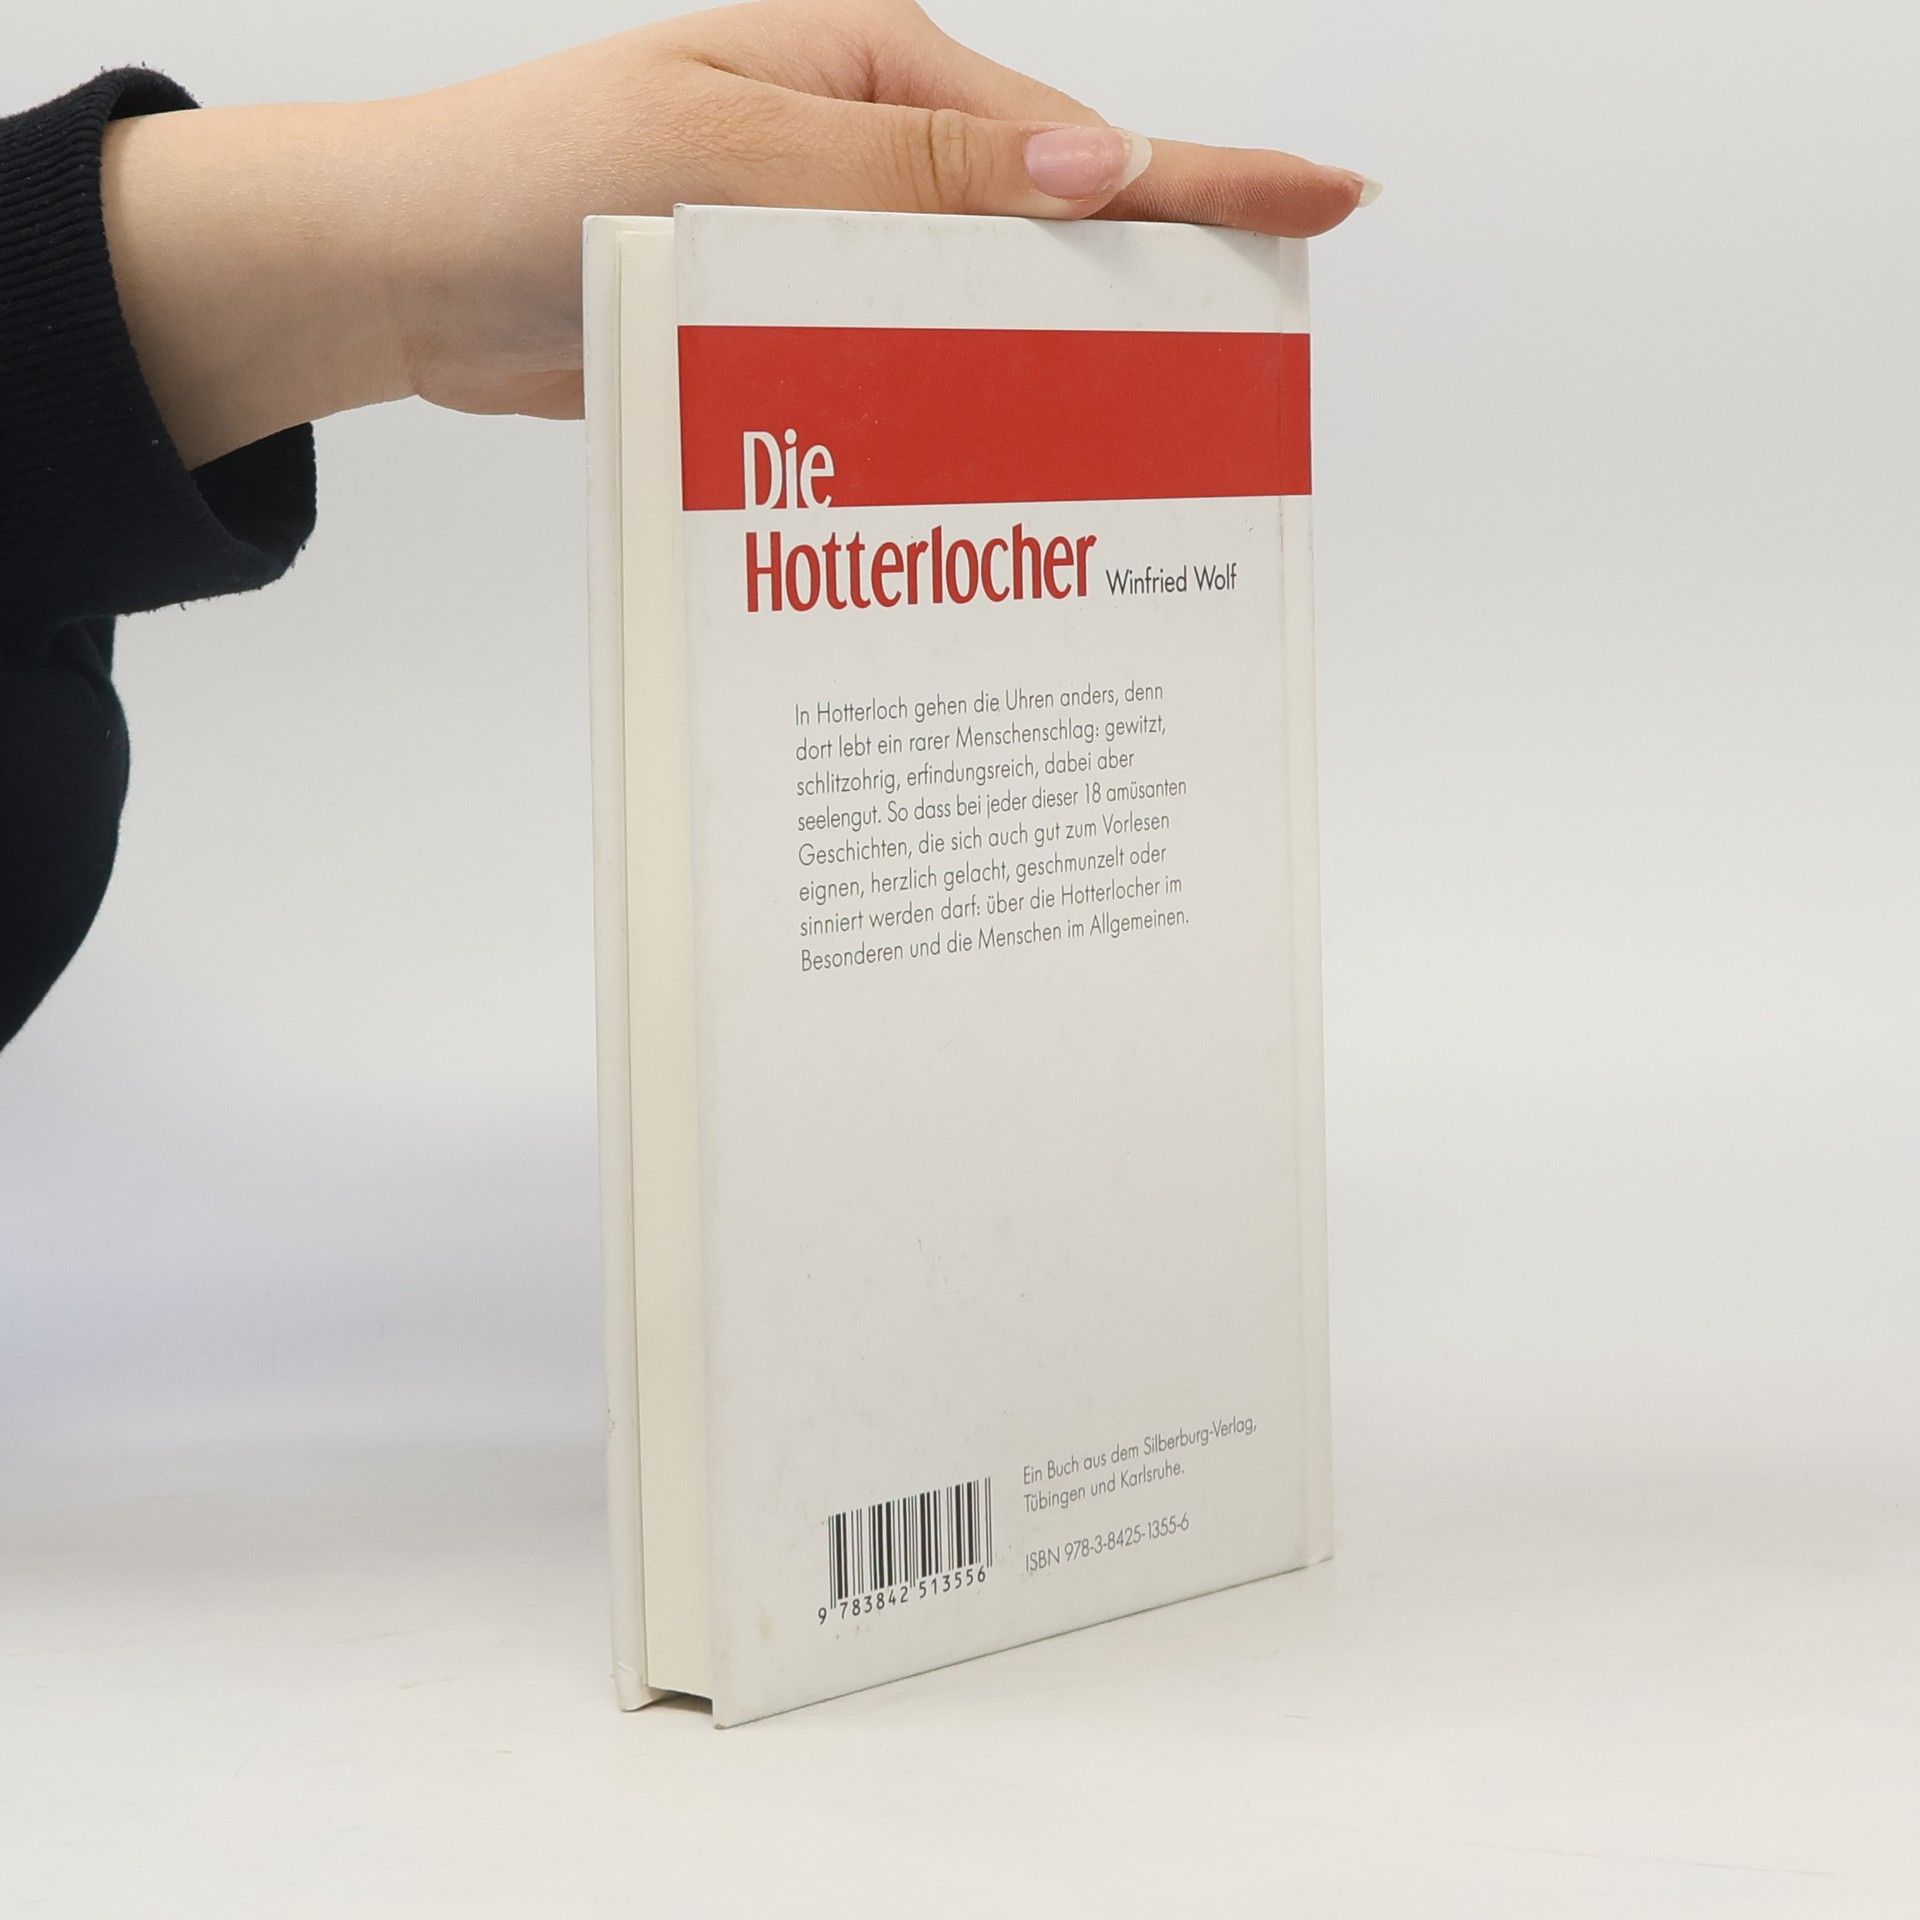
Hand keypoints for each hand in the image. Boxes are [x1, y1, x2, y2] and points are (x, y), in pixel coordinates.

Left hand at [101, 0, 1377, 467]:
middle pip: (1045, 233)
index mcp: (869, 73)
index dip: (1199, 176)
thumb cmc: (529, 178)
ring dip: (1039, 375)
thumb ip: (911, 173)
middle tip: (1241, 373)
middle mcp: (865, 158)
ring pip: (975, 318)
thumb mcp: (722, 148)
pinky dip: (945, 415)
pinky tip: (993, 466)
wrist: (404, 276)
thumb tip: (1095, 169)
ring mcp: (829, 247)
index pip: (1067, 137)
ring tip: (1137, 445)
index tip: (1323, 196)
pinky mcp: (788, 332)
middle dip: (1140, 294)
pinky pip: (897, 371)